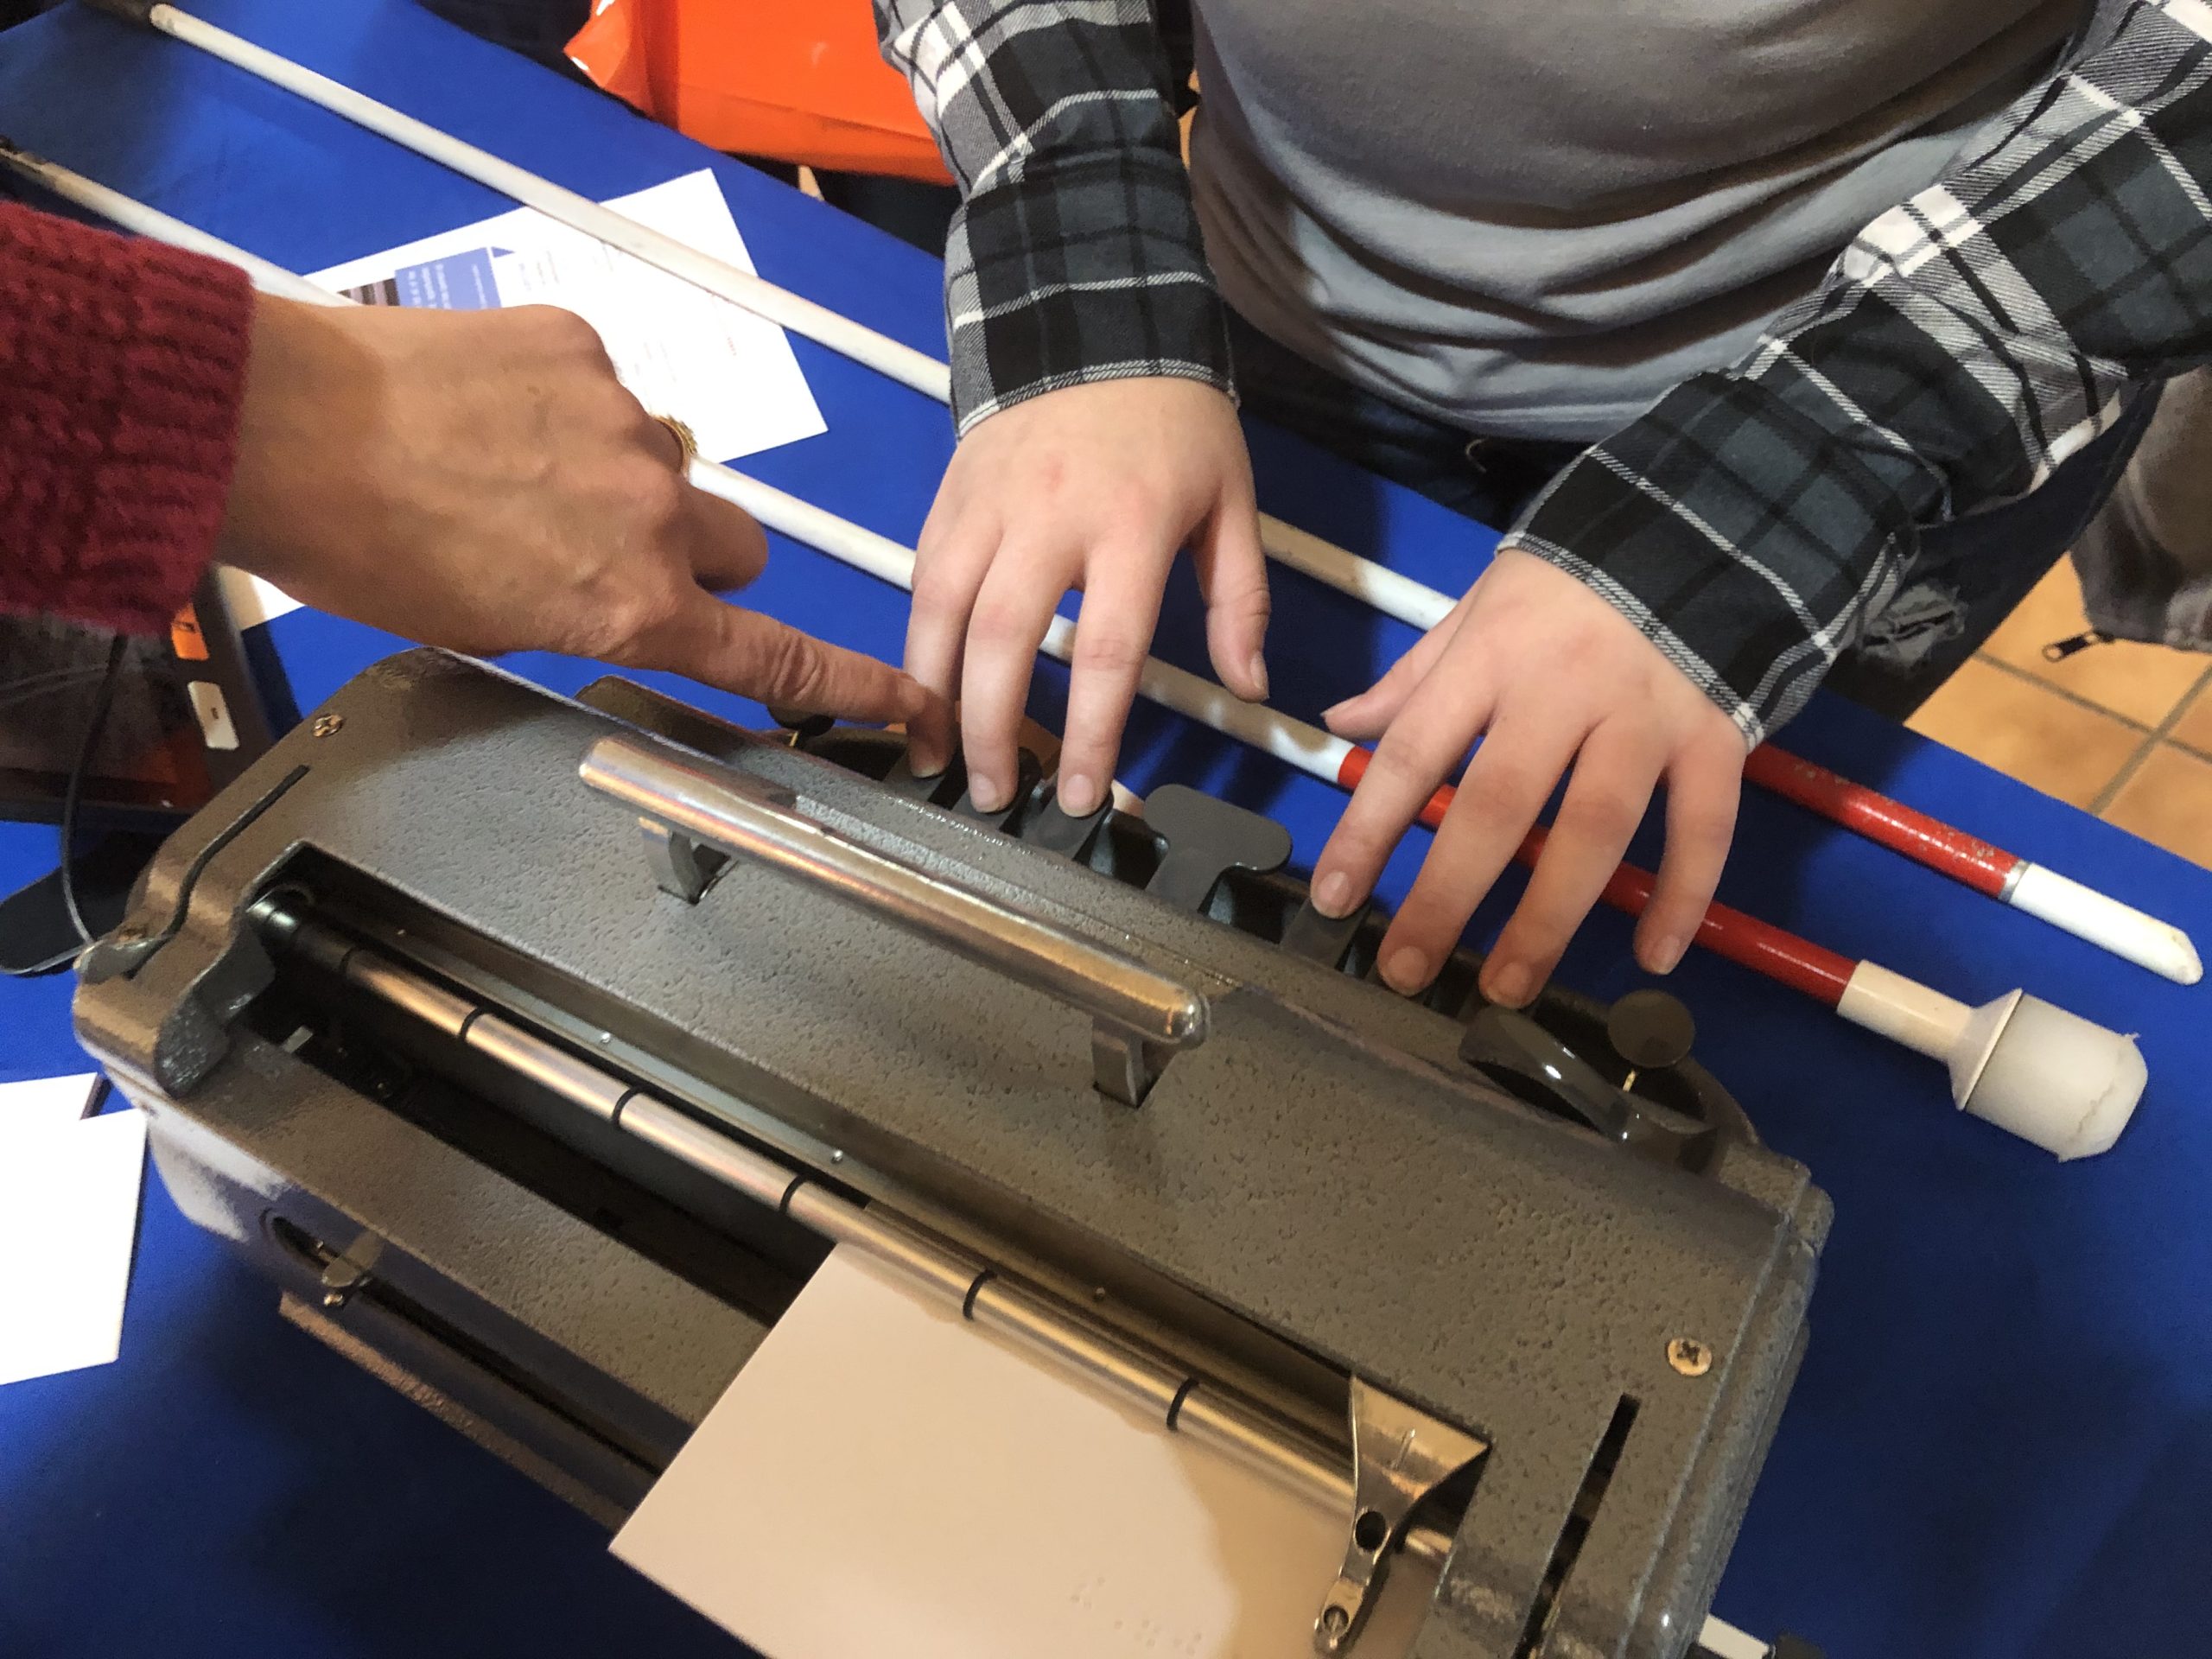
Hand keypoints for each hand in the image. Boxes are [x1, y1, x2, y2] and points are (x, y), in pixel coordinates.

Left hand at [219, 297, 929, 722]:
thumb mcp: (484, 628)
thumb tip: (607, 592)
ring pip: (668, 462)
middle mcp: (651, 515)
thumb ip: (582, 616)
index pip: (772, 653)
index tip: (905, 694)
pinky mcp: (585, 347)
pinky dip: (564, 402)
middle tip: (602, 551)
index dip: (847, 680)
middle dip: (691, 553)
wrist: (280, 427)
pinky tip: (488, 411)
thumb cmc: (360, 547)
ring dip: (617, 475)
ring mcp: (627, 422)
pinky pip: (608, 386)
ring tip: (508, 471)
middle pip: (736, 544)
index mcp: (630, 604)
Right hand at [904, 378, 1270, 812]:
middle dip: (991, 730)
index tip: (1083, 795)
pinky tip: (921, 688)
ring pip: (939, 611)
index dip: (1091, 733)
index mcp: (1133, 525)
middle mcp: (1051, 517)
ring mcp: (990, 505)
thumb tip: (1250, 687)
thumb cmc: (1174, 422)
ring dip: (931, 694)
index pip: (1106, 648)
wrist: (1097, 319)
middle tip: (994, 796)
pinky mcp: (950, 496)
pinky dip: (915, 640)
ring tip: (935, 757)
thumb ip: (1241, 600)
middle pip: (1001, 640)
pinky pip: (921, 577)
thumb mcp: (1232, 501)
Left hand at [1311, 548, 1745, 1005]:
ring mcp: (1644, 715)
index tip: (1338, 899)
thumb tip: (1340, 722)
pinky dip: (1682, 894)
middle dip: (1448, 895)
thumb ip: (1415, 675)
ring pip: (1595, 830)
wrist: (1701, 525)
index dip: (1370, 829)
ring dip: (1549, 917)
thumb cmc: (1570, 578)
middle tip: (1409, 968)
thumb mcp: (1479, 606)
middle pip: (1499, 806)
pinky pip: (1703, 827)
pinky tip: (1651, 956)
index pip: (1415, 752)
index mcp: (1491, 656)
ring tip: (1509, 984)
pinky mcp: (1715, 735)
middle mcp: (1563, 689)